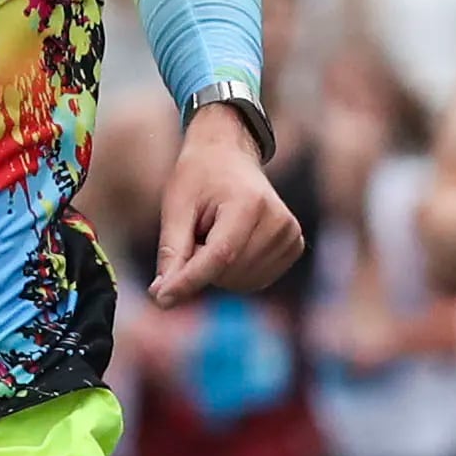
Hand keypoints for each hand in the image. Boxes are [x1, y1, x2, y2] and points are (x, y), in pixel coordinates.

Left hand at [144, 104, 306, 302]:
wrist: (230, 156)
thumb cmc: (199, 178)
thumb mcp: (176, 207)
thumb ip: (172, 252)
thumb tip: (162, 296)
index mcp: (249, 204)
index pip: (219, 256)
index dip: (188, 281)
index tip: (161, 299)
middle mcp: (278, 220)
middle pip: (228, 273)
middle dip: (202, 263)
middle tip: (199, 229)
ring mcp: (291, 235)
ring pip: (241, 282)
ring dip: (218, 269)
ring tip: (216, 232)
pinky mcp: (294, 246)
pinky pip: (255, 281)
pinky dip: (235, 271)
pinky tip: (233, 242)